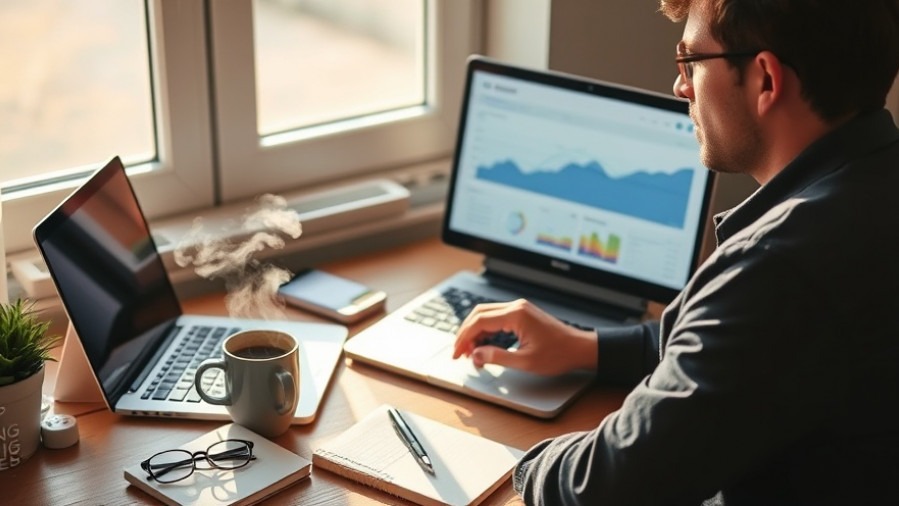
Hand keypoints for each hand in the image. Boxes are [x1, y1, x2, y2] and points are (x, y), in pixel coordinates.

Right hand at [452, 298, 596, 375]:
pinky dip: (486, 330)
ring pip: (486, 314)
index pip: (479, 322)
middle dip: (466, 333)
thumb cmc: (558, 355)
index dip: (464, 338)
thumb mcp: (526, 361)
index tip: (457, 353)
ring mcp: (519, 308)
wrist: (579, 348)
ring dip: (475, 332)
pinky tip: (483, 345)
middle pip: (479, 314)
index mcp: (516, 315)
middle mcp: (516, 306)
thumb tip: (476, 354)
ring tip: (470, 352)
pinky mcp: (522, 313)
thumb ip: (497, 357)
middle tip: (459, 353)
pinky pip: (496, 318)